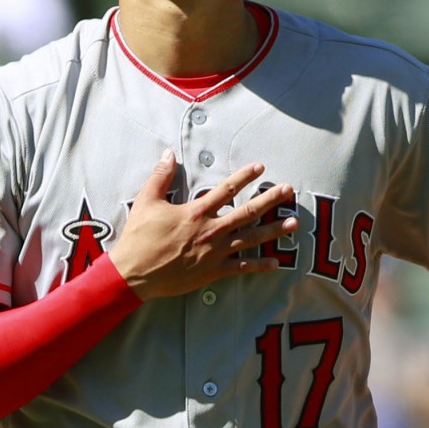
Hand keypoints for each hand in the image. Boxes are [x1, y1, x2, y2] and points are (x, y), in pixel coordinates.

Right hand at [109, 151, 297, 299]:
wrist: (135, 273)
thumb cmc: (139, 238)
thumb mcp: (147, 201)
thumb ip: (160, 177)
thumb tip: (168, 154)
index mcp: (196, 212)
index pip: (226, 190)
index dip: (245, 176)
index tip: (260, 167)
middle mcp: (211, 230)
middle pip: (247, 212)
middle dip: (270, 200)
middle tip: (289, 191)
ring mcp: (214, 252)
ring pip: (251, 239)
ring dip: (273, 231)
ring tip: (293, 223)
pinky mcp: (212, 272)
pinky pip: (241, 268)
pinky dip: (259, 266)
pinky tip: (276, 263)